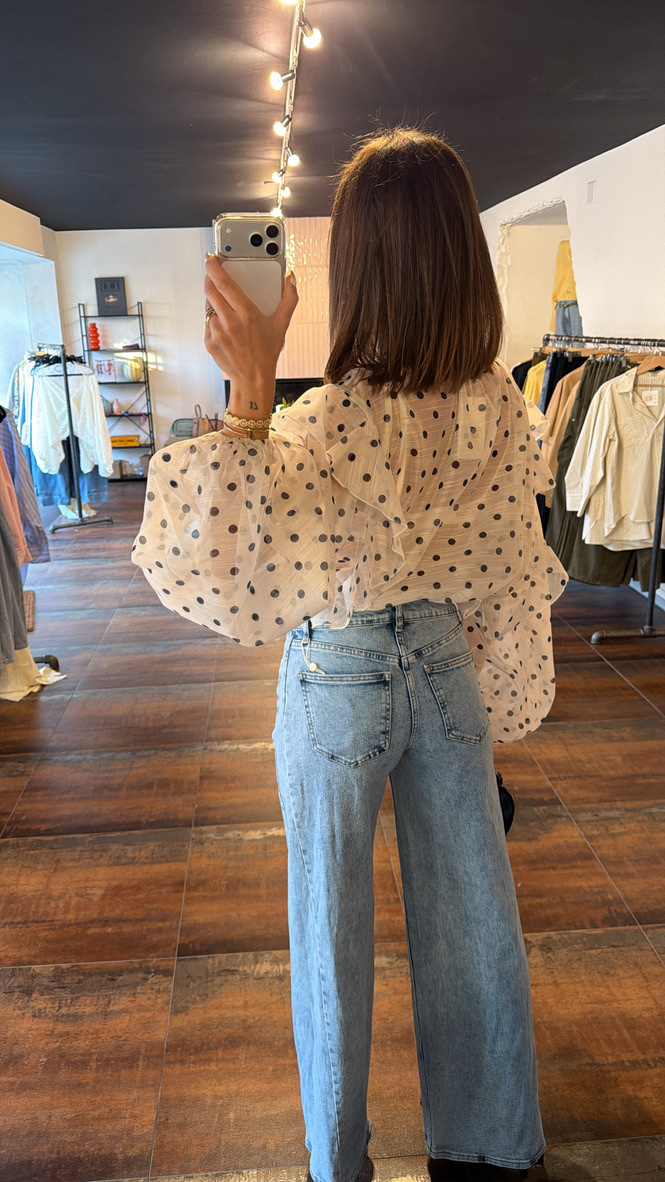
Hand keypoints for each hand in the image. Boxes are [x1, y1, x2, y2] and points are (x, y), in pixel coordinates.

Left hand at [204, 254, 297, 412]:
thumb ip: (289, 299)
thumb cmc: (267, 352)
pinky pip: (207, 323)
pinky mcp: (209, 342)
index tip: (210, 258)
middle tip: (212, 274)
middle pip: (210, 291)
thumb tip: (291, 278)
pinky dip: (212, 319)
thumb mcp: (281, 325)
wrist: (252, 379)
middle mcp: (230, 322)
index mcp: (247, 314)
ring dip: (213, 301)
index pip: (224, 283)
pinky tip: (224, 325)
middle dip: (209, 279)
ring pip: (208, 307)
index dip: (214, 267)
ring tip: (225, 306)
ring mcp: (217, 332)